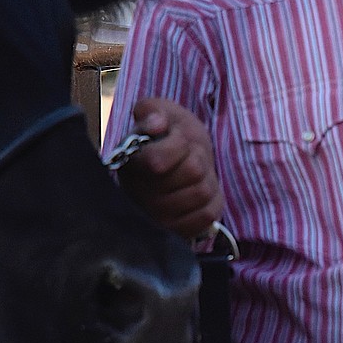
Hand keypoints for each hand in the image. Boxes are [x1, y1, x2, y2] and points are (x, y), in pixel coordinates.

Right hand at [115, 97, 224, 239]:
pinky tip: (196, 191)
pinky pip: (209, 214)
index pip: (158, 160)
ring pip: (202, 192)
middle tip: (188, 155)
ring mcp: (157, 218)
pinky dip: (211, 199)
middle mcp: (137, 196)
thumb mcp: (157, 112)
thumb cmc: (167, 134)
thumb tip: (156, 123)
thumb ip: (152, 110)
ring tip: (193, 174)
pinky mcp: (179, 231)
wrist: (177, 160)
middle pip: (192, 172)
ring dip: (206, 178)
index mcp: (130, 165)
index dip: (177, 144)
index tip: (175, 138)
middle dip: (197, 157)